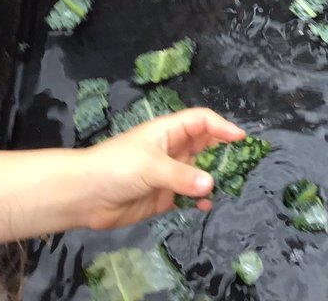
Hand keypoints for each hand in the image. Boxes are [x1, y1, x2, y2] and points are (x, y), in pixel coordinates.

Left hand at [81, 109, 245, 228]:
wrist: (85, 196)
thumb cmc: (117, 166)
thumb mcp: (152, 165)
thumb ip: (182, 175)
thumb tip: (211, 184)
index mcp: (168, 131)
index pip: (201, 121)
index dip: (221, 126)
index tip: (241, 139)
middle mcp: (172, 149)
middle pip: (205, 145)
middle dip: (223, 153)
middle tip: (243, 164)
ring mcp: (168, 173)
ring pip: (199, 172)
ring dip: (213, 178)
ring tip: (229, 186)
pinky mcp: (163, 197)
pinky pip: (188, 196)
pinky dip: (199, 199)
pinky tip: (206, 205)